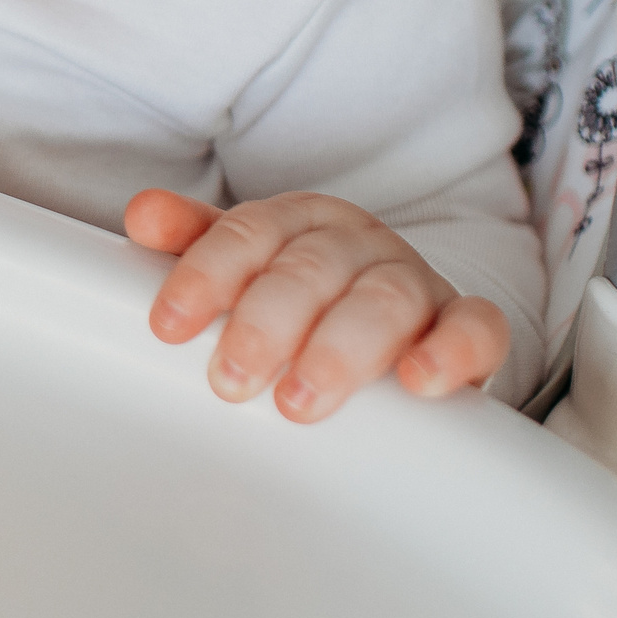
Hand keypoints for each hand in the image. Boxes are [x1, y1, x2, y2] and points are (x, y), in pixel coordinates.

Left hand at [124, 188, 508, 422]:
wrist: (402, 321)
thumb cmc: (309, 297)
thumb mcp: (248, 264)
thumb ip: (196, 241)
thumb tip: (142, 216)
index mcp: (300, 222)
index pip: (248, 235)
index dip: (207, 276)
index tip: (169, 326)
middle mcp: (358, 243)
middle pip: (310, 270)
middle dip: (265, 323)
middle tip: (229, 380)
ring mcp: (416, 282)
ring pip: (384, 300)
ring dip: (339, 349)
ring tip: (298, 401)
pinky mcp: (465, 326)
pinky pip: (474, 328)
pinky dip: (450, 351)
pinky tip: (418, 382)